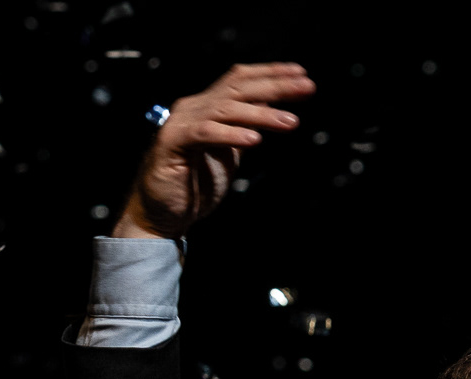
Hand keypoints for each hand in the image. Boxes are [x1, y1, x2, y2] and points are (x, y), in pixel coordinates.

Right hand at [114, 62, 315, 239]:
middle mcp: (194, 108)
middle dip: (275, 85)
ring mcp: (181, 123)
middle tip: (307, 86)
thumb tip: (274, 109)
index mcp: (208, 106)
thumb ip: (246, 128)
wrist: (163, 214)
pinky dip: (230, 134)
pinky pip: (204, 134)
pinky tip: (254, 140)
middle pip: (237, 88)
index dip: (271, 73)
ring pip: (224, 108)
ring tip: (290, 122)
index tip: (302, 74)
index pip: (240, 79)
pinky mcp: (172, 144)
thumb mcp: (231, 151)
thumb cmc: (196, 184)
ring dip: (261, 114)